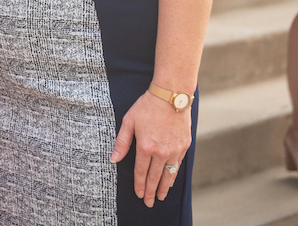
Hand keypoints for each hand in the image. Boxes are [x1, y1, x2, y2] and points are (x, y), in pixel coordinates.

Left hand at [111, 90, 191, 206]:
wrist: (171, 95)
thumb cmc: (147, 106)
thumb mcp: (129, 121)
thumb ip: (122, 142)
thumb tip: (113, 159)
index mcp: (145, 146)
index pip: (141, 171)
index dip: (140, 185)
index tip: (139, 194)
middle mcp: (161, 151)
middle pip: (155, 177)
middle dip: (151, 191)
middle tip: (149, 202)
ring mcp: (174, 150)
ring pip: (168, 174)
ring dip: (164, 187)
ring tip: (161, 197)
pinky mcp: (184, 146)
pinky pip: (178, 165)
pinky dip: (173, 175)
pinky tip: (170, 180)